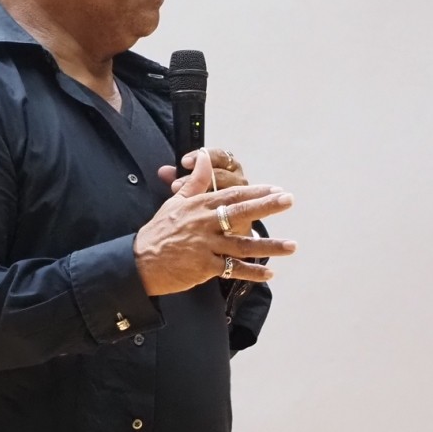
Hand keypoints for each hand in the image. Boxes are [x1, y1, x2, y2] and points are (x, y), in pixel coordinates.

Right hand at [133, 151, 294, 296]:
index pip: (231, 194)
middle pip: (239, 212)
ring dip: (268, 246)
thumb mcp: (175, 202)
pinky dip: (250, 272)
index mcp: (198, 205)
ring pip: (242, 244)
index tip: (275, 189)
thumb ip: (194, 181)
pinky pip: (232, 269)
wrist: (140, 261)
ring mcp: (204, 246)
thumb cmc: (159, 231)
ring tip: (291, 245)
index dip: (255, 191)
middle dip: (266, 206)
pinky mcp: (203, 267)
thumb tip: (203, 158)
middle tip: (288, 200)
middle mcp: (203, 223)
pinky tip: (268, 273)